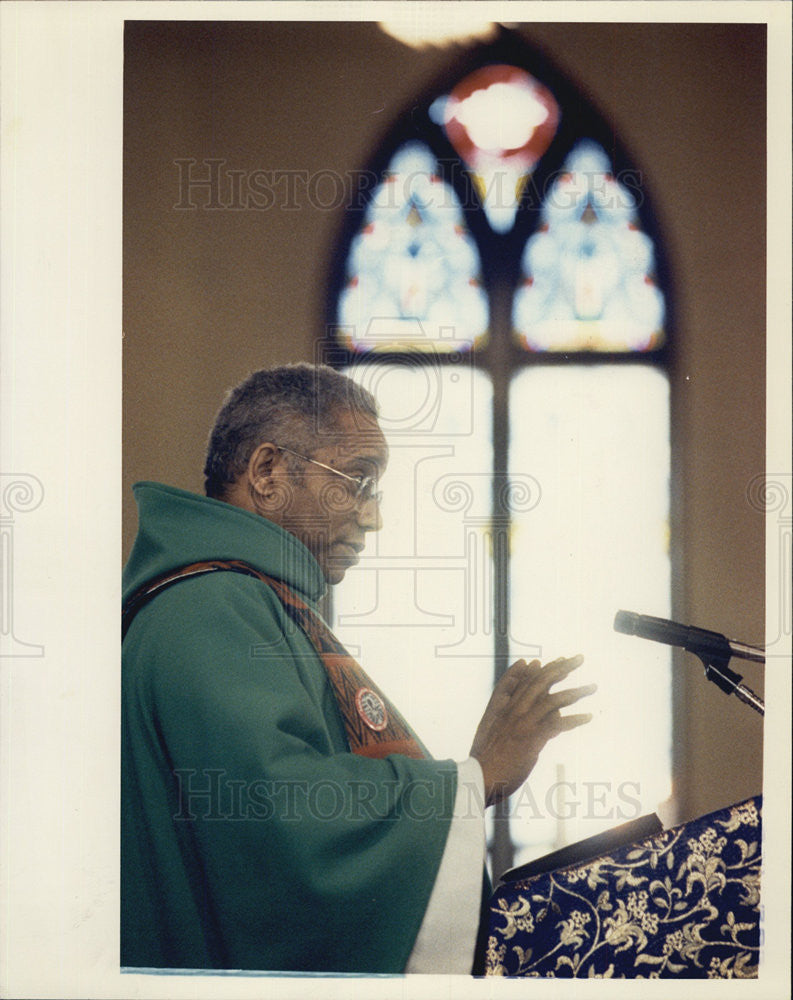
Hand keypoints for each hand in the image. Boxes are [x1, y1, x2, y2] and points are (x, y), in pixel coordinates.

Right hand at [469, 655, 595, 806]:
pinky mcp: (532, 737)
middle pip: (541, 682)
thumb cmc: (487, 760)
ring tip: (593, 687)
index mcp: (500, 706)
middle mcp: (512, 710)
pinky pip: (558, 724)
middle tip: (579, 658)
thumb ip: (516, 720)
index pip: (521, 680)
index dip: (538, 669)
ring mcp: (523, 722)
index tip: (552, 660)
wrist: (478, 777)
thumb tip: (549, 714)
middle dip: (562, 668)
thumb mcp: (494, 733)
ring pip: (553, 700)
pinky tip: (588, 717)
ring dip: (576, 692)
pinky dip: (575, 720)